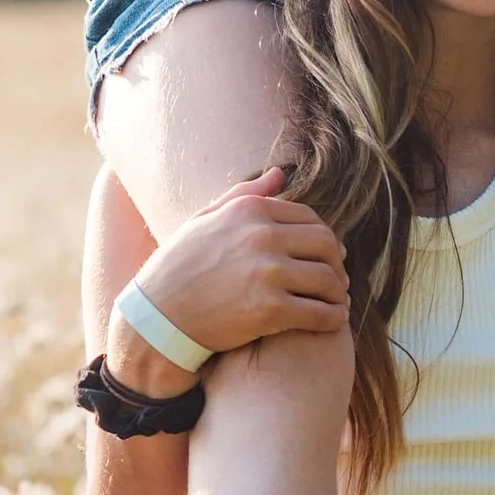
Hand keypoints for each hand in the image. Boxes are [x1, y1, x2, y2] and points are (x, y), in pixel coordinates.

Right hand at [108, 169, 348, 392]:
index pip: (308, 218)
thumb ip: (243, 195)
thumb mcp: (203, 221)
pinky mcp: (270, 310)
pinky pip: (321, 312)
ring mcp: (267, 273)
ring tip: (337, 302)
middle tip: (338, 280)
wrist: (155, 319)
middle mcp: (262, 236)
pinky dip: (333, 318)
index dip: (324, 238)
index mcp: (249, 211)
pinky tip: (333, 322)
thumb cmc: (177, 269)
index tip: (328, 256)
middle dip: (337, 264)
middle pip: (325, 244)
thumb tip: (280, 172)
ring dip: (339, 293)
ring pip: (328, 279)